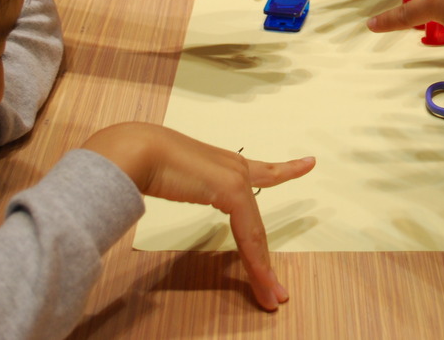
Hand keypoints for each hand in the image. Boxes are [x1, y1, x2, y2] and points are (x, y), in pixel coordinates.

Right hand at [82, 123, 314, 310]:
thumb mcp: (166, 174)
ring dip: (261, 271)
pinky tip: (262, 279)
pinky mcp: (233, 190)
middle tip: (277, 287)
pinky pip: (249, 235)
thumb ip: (174, 182)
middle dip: (264, 259)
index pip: (262, 171)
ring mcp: (236, 178)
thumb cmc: (141, 157)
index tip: (307, 163)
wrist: (136, 148)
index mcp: (222, 164)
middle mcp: (235, 169)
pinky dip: (255, 261)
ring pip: (255, 235)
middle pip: (258, 222)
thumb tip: (157, 186)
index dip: (286, 170)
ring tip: (271, 295)